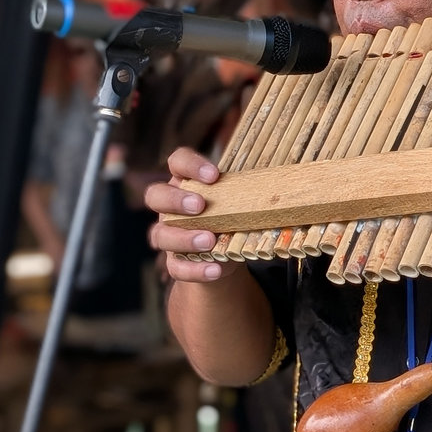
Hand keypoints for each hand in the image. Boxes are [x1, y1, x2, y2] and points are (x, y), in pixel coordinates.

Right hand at [145, 147, 241, 283]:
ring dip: (184, 237)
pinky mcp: (174, 262)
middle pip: (155, 195)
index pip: (177, 162)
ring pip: (160, 234)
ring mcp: (168, 234)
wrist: (226, 256)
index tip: (213, 174)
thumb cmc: (231, 218)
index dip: (189, 164)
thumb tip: (276, 192)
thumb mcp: (237, 204)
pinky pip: (176, 267)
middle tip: (200, 205)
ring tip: (209, 240)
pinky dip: (195, 270)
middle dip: (175, 199)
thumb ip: (243, 195)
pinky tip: (215, 269)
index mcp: (185, 183)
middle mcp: (170, 207)